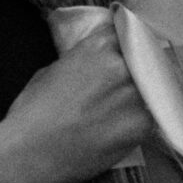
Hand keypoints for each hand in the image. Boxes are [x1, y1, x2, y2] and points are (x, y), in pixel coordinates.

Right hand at [4, 25, 151, 182]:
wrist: (33, 152)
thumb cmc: (31, 110)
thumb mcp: (50, 71)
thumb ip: (80, 62)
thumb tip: (92, 65)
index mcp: (97, 47)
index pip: (123, 31)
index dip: (122, 40)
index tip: (120, 49)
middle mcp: (123, 66)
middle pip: (143, 58)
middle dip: (135, 66)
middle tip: (121, 81)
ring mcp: (138, 96)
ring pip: (151, 87)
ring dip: (141, 93)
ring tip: (121, 106)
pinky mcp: (144, 125)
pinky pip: (150, 115)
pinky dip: (139, 118)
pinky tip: (120, 126)